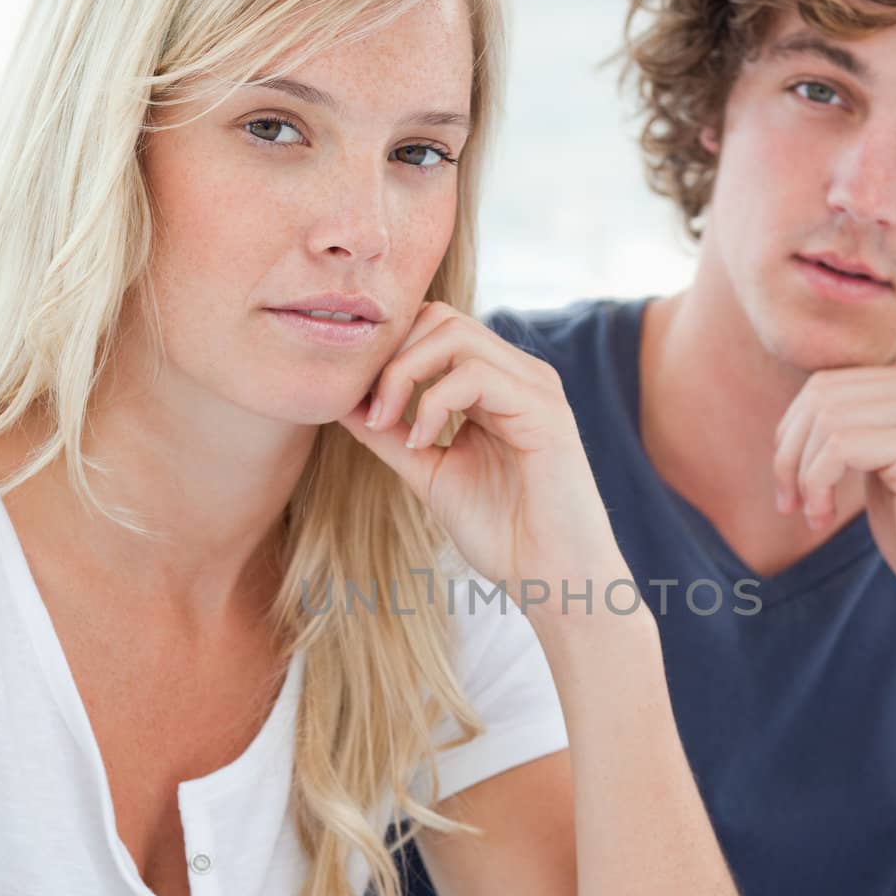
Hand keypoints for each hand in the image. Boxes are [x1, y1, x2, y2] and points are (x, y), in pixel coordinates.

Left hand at [339, 303, 628, 613]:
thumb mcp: (430, 473)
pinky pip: (476, 375)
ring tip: (388, 424)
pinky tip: (421, 443)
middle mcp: (519, 375)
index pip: (434, 329)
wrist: (552, 578)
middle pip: (440, 317)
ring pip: (455, 334)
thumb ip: (392, 435)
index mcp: (496, 385)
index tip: (360, 406)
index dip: (389, 354)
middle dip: (392, 358)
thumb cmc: (502, 532)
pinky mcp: (545, 409)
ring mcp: (535, 387)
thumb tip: (344, 402)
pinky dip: (433, 404)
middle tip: (371, 413)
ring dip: (405, 375)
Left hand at [772, 363, 895, 632]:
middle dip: (788, 451)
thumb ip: (857, 425)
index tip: (789, 483)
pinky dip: (815, 485)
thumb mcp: (881, 464)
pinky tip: (823, 519)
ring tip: (810, 515)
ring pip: (825, 419)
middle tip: (788, 502)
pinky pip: (837, 446)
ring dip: (799, 473)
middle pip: (821, 394)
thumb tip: (807, 396)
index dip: (792, 432)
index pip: (827, 382)